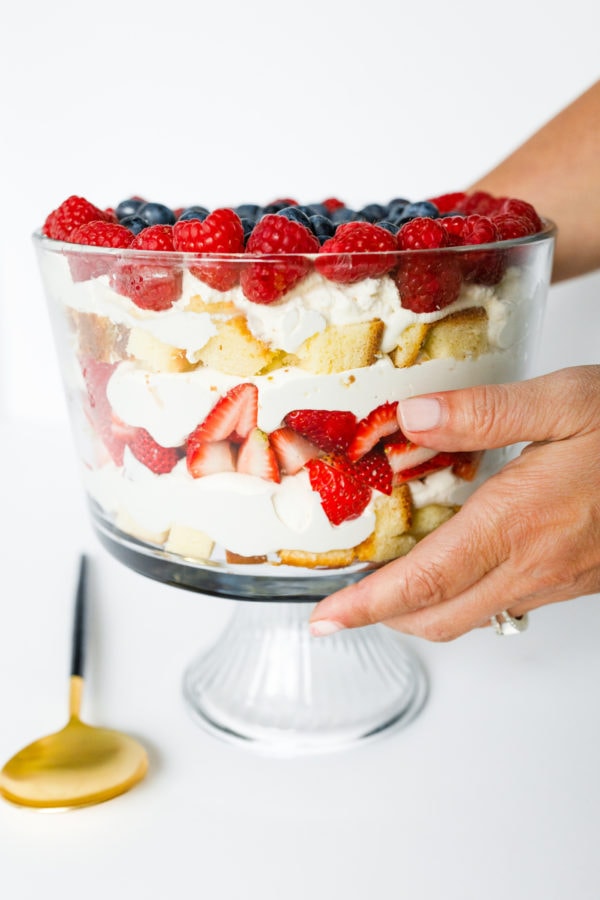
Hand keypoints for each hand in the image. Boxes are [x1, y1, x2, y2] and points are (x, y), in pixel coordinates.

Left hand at [310, 366, 599, 640]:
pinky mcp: (573, 580)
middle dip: (382, 617)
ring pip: (468, 616)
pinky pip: (500, 603)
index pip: (423, 582)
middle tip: (342, 601)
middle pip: (437, 617)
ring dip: (419, 609)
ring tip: (384, 582)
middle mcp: (532, 565)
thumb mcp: (565, 402)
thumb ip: (482, 415)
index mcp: (518, 522)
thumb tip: (409, 420)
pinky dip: (459, 595)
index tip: (325, 618)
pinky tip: (452, 560)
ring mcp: (555, 581)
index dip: (367, 606)